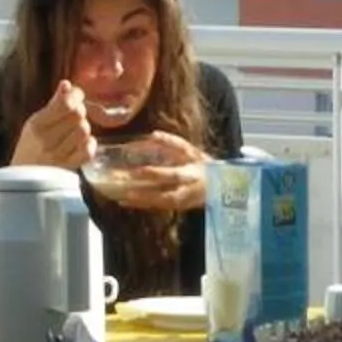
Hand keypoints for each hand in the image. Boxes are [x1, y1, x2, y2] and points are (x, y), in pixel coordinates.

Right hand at [11, 80, 94, 170]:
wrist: (22, 182)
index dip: (76, 96)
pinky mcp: (68, 168)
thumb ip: (53, 104)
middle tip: (74, 116)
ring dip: (83, 128)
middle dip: (80, 111)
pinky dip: (89, 144)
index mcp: (37, 124)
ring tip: (74, 131)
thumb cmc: (30, 147)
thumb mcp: (35, 123)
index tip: (76, 96)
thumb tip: (67, 84)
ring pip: (84, 131)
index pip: (65, 103)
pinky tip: (81, 143)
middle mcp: (46, 139)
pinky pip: (88, 150)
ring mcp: (58, 155)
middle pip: (78, 115)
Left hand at [88, 128, 207, 213]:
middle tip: (125, 189)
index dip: (156, 174)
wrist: (221, 188)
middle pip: (163, 193)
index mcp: (191, 173)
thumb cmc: (203, 165)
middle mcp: (186, 189)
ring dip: (139, 201)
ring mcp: (182, 200)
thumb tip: (153, 134)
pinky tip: (124, 201)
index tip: (138, 171)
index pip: (172, 174)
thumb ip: (172, 143)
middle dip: (144, 192)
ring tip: (120, 197)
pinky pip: (156, 206)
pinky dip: (140, 205)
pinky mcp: (176, 207)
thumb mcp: (191, 151)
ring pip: (159, 202)